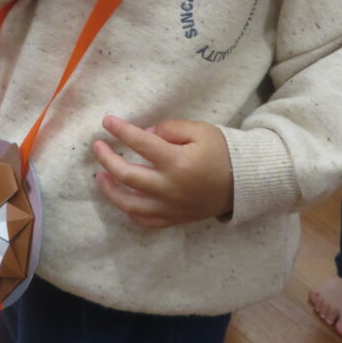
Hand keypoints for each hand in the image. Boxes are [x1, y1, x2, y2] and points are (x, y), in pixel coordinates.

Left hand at [93, 115, 233, 228]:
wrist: (244, 182)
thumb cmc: (222, 152)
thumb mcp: (199, 130)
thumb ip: (170, 128)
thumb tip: (145, 133)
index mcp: (177, 162)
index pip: (141, 144)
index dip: (121, 131)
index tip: (107, 121)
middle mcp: (170, 187)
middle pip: (128, 176)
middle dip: (107, 159)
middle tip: (97, 147)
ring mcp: (171, 207)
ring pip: (131, 205)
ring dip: (110, 191)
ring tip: (101, 176)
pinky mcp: (174, 219)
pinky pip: (146, 221)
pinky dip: (130, 211)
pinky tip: (122, 198)